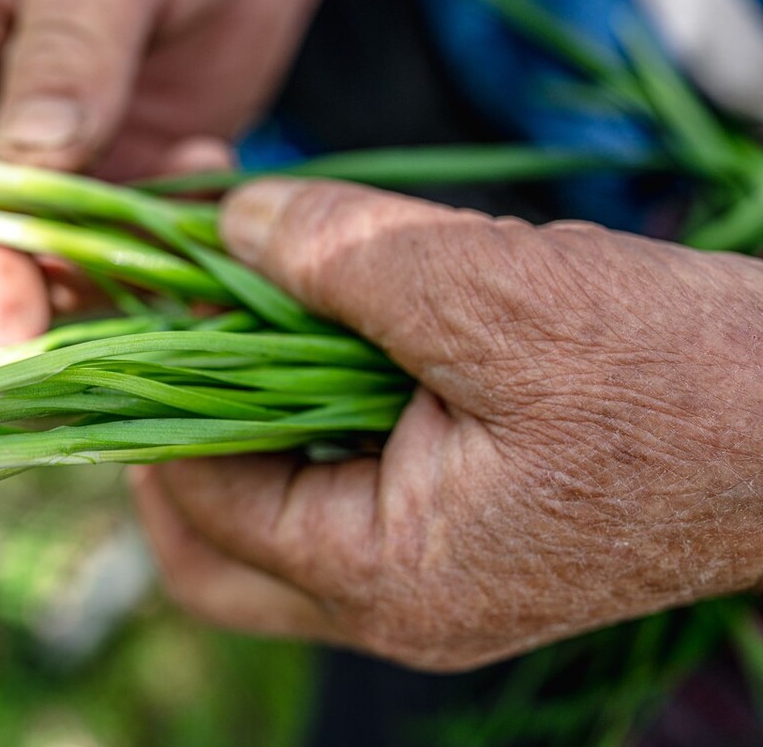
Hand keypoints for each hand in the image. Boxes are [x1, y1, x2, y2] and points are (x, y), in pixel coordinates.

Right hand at [0, 0, 336, 342]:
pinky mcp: (151, 164)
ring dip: (124, 273)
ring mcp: (81, 147)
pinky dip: (182, 239)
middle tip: (103, 333)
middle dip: (39, 293)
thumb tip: (31, 159)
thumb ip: (65, 49)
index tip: (2, 322)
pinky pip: (153, 236)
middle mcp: (4, 114)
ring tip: (183, 242)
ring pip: (75, 256)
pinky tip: (221, 182)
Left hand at [133, 178, 762, 670]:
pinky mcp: (463, 540)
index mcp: (388, 574)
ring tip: (242, 330)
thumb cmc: (677, 376)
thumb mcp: (493, 290)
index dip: (159, 396)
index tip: (152, 300)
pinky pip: (342, 496)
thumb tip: (231, 225)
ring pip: (274, 524)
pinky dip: (306, 426)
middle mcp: (396, 604)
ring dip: (242, 428)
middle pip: (216, 554)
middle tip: (168, 345)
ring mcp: (431, 580)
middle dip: (175, 446)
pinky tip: (324, 345)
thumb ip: (340, 257)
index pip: (204, 500)